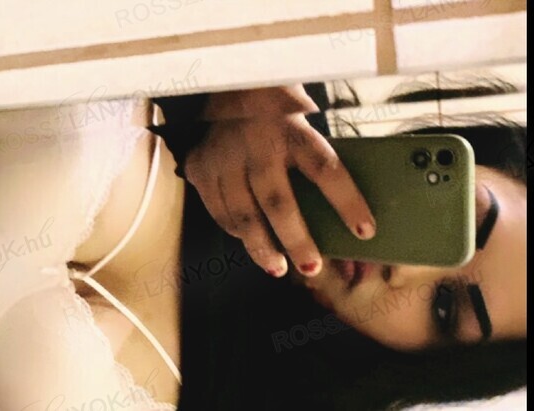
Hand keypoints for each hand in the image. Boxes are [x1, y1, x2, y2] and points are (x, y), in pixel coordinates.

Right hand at [184, 90, 375, 276]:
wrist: (221, 82)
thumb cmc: (272, 105)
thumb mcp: (300, 114)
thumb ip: (315, 150)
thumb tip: (346, 196)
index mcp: (291, 128)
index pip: (325, 170)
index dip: (347, 203)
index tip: (364, 231)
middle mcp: (256, 144)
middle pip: (279, 203)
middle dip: (297, 240)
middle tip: (313, 268)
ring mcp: (224, 158)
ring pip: (243, 215)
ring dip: (261, 247)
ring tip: (278, 268)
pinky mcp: (200, 168)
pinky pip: (219, 211)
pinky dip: (236, 231)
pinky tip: (250, 242)